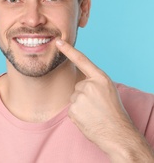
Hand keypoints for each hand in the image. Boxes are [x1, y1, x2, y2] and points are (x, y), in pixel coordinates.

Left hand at [56, 39, 153, 161]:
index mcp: (100, 78)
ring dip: (81, 105)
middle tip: (97, 106)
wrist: (117, 133)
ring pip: (74, 97)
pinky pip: (71, 109)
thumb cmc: (114, 112)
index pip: (81, 60)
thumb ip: (94, 82)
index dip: (68, 50)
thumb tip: (80, 82)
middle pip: (78, 85)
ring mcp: (79, 97)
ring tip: (93, 113)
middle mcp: (89, 85)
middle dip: (85, 95)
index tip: (58, 41)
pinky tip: (88, 119)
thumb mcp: (108, 90)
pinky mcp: (73, 109)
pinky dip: (78, 114)